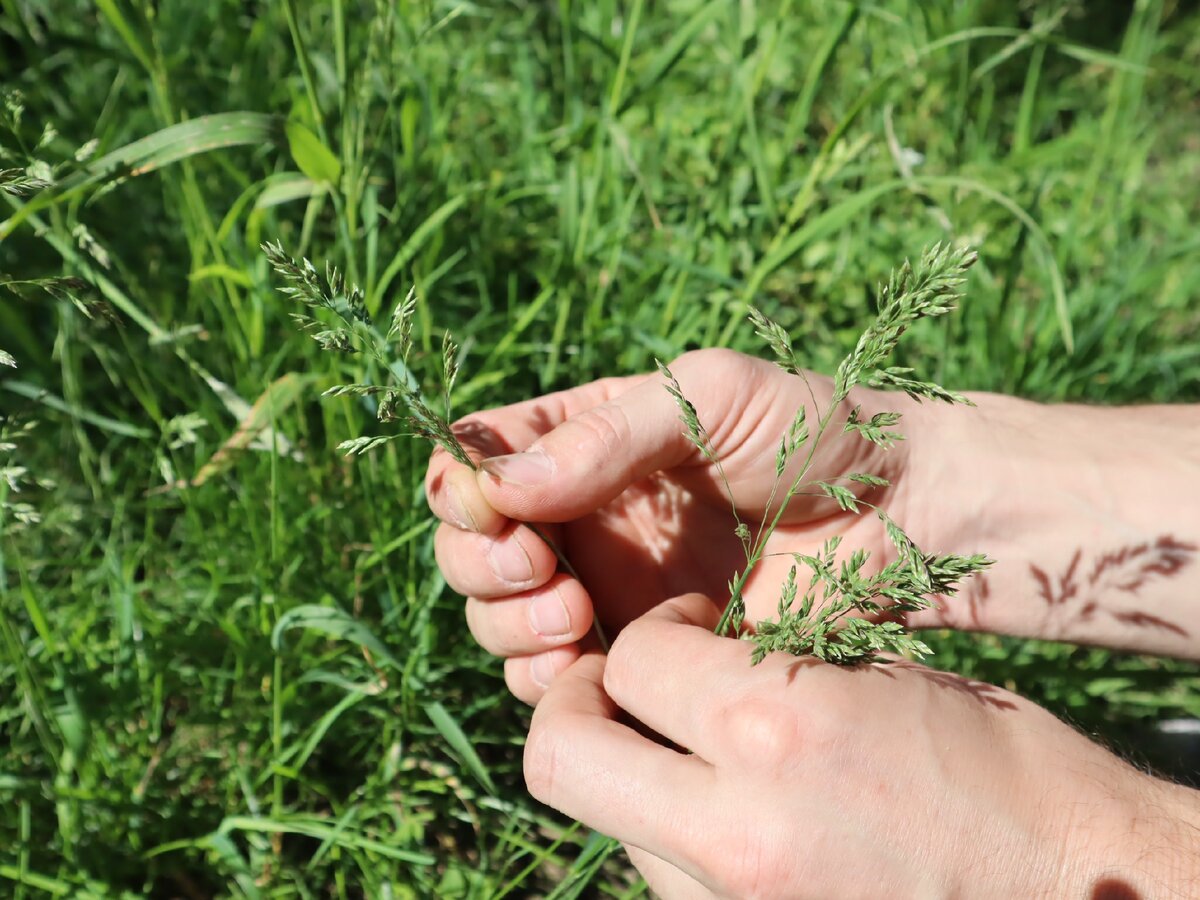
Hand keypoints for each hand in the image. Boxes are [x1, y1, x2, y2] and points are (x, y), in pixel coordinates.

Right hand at [425, 349, 928, 701]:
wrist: (903, 516)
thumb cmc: (813, 430)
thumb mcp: (711, 397)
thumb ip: (607, 434)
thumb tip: (500, 483)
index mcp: (585, 440)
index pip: (475, 459)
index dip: (461, 487)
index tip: (496, 509)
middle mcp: (583, 516)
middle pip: (469, 546)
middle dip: (479, 564)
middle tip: (539, 569)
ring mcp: (608, 588)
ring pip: (498, 617)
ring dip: (507, 623)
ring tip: (573, 616)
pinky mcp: (642, 656)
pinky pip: (555, 680)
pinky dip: (545, 680)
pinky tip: (586, 665)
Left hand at [525, 594, 1199, 898]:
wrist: (1088, 893)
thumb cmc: (1008, 771)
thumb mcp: (878, 684)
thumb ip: (758, 677)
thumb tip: (674, 672)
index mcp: (780, 730)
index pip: (631, 660)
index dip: (651, 630)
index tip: (686, 627)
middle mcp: (737, 830)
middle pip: (561, 757)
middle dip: (575, 705)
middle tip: (621, 684)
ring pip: (613, 824)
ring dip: (636, 779)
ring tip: (707, 757)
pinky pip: (667, 880)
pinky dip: (682, 838)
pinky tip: (747, 815)